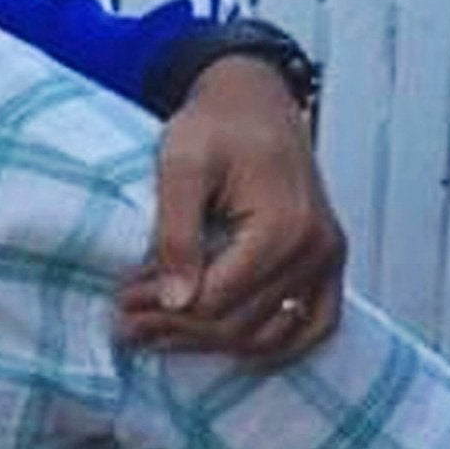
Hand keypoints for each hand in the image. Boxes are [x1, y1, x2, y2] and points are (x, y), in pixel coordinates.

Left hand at [117, 53, 344, 363]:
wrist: (254, 101)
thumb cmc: (214, 125)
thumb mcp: (180, 166)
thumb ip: (177, 233)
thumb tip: (176, 300)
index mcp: (283, 227)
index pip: (219, 298)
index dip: (164, 310)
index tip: (121, 305)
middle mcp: (316, 251)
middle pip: (243, 322)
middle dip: (179, 330)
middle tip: (126, 327)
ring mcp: (328, 260)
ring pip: (274, 333)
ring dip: (214, 345)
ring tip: (156, 339)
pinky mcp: (327, 262)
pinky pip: (312, 325)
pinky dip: (271, 344)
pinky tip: (225, 348)